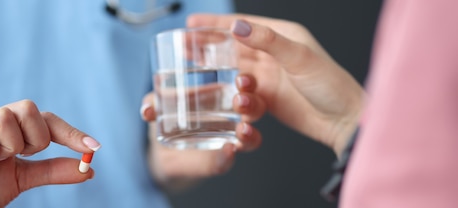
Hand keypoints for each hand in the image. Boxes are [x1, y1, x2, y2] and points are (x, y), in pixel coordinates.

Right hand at [0, 100, 99, 206]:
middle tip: (19, 158)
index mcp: (15, 130)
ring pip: (8, 117)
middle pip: (29, 108)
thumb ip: (53, 171)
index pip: (49, 122)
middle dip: (34, 138)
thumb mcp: (23, 180)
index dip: (71, 133)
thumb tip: (89, 167)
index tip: (94, 147)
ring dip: (9, 147)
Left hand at [141, 75, 265, 189]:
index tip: (243, 78)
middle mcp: (231, 120)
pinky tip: (228, 152)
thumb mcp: (158, 108)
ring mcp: (226, 143)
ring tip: (243, 129)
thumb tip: (147, 110)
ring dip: (250, 133)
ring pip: (250, 138)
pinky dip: (227, 159)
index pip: (243, 87)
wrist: (160, 154)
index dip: (248, 82)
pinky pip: (226, 162)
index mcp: (222, 99)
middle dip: (253, 104)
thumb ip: (153, 104)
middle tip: (241, 100)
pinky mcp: (215, 163)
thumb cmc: (166, 121)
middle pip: (254, 110)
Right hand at [187, 14, 364, 154]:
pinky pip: (245, 99)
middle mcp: (273, 55)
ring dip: (232, 84)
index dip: (215, 23)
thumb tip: (237, 25)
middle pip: (232, 49)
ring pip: (236, 76)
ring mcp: (269, 78)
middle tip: (186, 52)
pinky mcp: (268, 100)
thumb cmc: (331, 85)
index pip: (242, 25)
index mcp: (282, 36)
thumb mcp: (299, 57)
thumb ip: (267, 41)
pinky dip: (243, 103)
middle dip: (210, 51)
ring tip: (241, 91)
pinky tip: (247, 107)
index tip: (191, 23)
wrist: (345, 122)